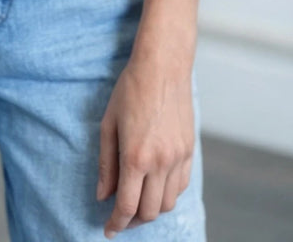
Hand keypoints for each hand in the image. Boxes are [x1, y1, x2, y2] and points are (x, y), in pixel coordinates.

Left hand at [97, 55, 195, 237]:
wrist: (162, 66)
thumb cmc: (130, 90)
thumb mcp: (108, 124)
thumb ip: (106, 163)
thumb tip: (103, 196)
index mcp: (136, 156)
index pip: (127, 206)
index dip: (116, 223)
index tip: (109, 230)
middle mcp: (160, 162)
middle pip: (149, 211)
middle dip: (132, 221)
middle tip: (120, 218)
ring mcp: (178, 157)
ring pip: (167, 203)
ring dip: (151, 210)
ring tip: (137, 203)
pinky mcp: (189, 150)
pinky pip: (180, 186)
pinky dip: (167, 194)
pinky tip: (154, 187)